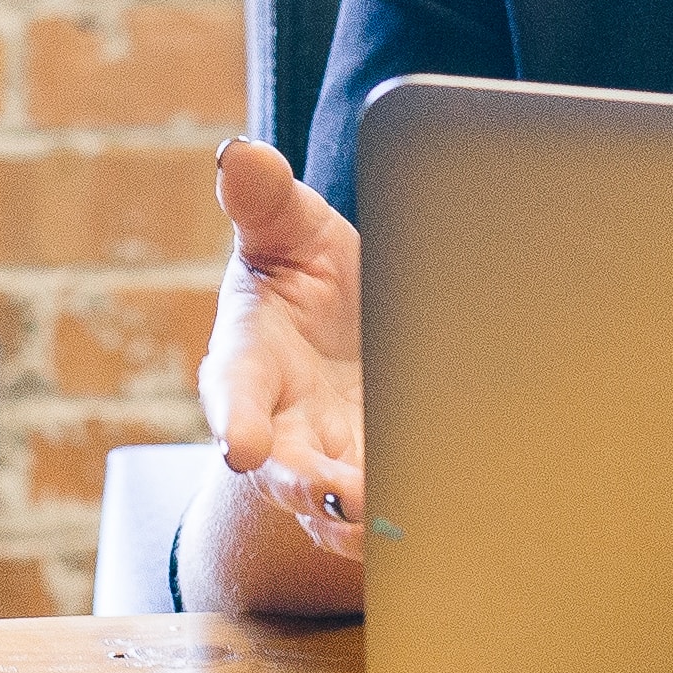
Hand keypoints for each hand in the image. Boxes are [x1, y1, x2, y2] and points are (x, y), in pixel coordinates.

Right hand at [201, 137, 364, 563]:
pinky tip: (439, 516)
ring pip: (334, 507)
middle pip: (283, 470)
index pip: (234, 393)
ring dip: (359, 516)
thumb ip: (265, 200)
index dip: (237, 420)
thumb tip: (238, 151)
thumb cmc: (306, 273)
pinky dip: (404, 520)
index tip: (240, 447)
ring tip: (390, 514)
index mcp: (248, 361)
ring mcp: (329, 461)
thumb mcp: (288, 229)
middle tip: (337, 494)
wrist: (354, 328)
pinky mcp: (378, 480)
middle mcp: (283, 425)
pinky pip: (384, 515)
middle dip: (306, 486)